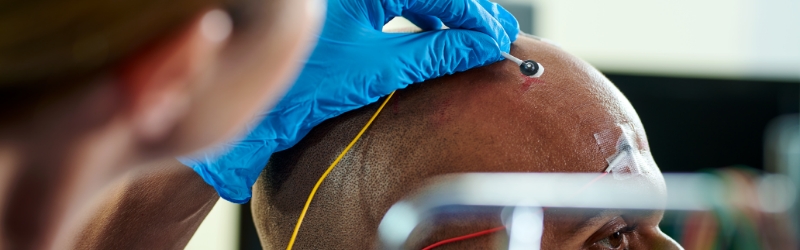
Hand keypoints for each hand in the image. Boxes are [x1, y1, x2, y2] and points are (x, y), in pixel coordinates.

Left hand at [181, 0, 519, 202]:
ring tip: (469, 35)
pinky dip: (414, 13)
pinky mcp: (337, 13)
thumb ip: (432, 55)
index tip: (500, 38)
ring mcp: (344, 4)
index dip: (474, 15)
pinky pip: (388, 4)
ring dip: (439, 12)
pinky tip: (427, 33)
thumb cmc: (292, 87)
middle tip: (496, 35)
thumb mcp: (373, 70)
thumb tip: (484, 47)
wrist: (233, 103)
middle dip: (463, 10)